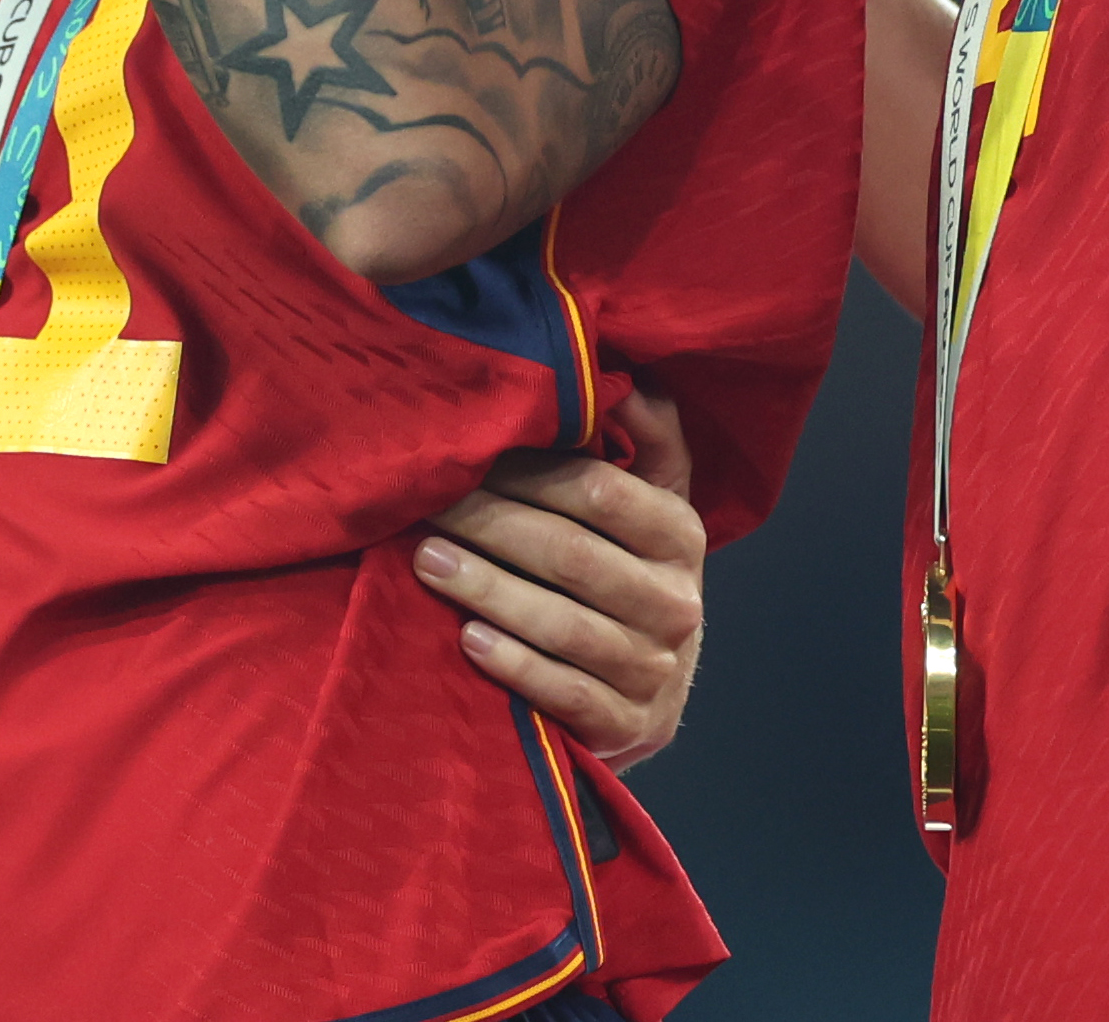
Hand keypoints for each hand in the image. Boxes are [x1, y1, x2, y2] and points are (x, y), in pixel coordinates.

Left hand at [411, 387, 704, 770]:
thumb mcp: (651, 502)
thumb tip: (627, 381)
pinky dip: (513, 664)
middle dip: (491, 526)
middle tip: (426, 508)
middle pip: (572, 556)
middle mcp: (679, 604)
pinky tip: (466, 638)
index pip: (602, 493)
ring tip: (426, 561)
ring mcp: (656, 671)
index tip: (466, 457)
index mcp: (682, 536)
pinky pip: (564, 692)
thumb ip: (647, 438)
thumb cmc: (628, 573)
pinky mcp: (629, 727)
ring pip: (563, 625)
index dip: (529, 473)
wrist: (649, 688)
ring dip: (487, 590)